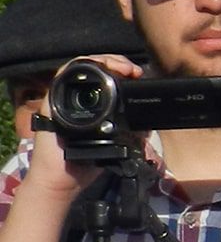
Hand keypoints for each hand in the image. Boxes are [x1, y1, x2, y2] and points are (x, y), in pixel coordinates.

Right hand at [20, 55, 144, 205]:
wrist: (63, 180)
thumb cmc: (85, 164)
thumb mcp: (116, 145)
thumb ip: (130, 133)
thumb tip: (148, 125)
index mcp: (91, 106)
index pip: (106, 77)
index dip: (122, 70)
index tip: (138, 75)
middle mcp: (75, 98)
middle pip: (93, 68)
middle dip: (115, 62)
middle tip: (133, 70)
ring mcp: (62, 99)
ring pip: (78, 68)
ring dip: (100, 62)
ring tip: (120, 68)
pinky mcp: (51, 104)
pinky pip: (61, 78)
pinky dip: (77, 69)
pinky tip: (96, 70)